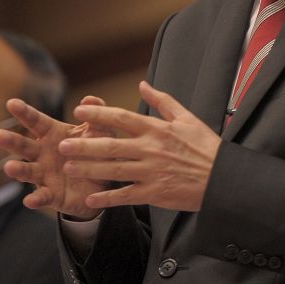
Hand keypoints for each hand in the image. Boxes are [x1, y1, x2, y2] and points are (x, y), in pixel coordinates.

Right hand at [0, 95, 111, 219]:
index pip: (36, 121)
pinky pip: (42, 197)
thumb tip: (88, 99)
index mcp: (52, 134)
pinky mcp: (52, 195)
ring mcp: (44, 175)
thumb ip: (96, 116)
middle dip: (12, 141)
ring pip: (27, 171)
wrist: (103, 183)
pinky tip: (30, 201)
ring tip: (9, 167)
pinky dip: (36, 199)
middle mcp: (43, 154)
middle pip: (24, 146)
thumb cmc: (96, 151)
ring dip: (18, 170)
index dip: (25, 112)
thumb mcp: (100, 132)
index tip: (12, 103)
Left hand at [59, 81, 221, 211]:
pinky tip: (90, 198)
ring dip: (89, 169)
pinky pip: (126, 195)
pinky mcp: (154, 192)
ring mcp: (151, 172)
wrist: (222, 177)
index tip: (79, 111)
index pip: (122, 118)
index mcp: (157, 129)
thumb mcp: (186, 118)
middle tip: (62, 145)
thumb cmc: (206, 147)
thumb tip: (142, 85)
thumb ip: (162, 101)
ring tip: (68, 167)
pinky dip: (107, 198)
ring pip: (114, 170)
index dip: (99, 115)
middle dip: (84, 145)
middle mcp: (151, 149)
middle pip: (111, 145)